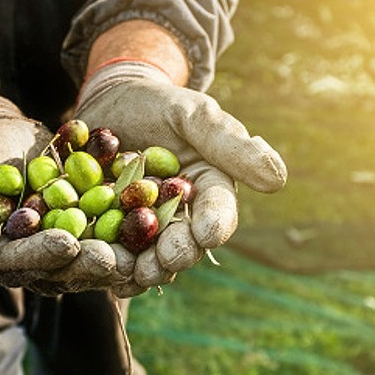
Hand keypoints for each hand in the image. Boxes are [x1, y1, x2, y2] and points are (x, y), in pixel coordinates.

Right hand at [0, 93, 139, 294]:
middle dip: (89, 264)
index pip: (21, 262)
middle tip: (114, 259)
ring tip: (141, 250)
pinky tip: (153, 222)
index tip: (66, 245)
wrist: (1, 134)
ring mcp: (64, 246)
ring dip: (118, 255)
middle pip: (64, 269)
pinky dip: (131, 228)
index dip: (43, 255)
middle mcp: (34, 260)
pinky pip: (111, 232)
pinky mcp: (88, 229)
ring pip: (93, 257)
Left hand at [74, 60, 286, 287]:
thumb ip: (229, 143)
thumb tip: (277, 179)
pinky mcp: (109, 230)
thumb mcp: (194, 114)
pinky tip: (97, 269)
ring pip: (147, 256)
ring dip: (140, 268)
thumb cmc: (159, 103)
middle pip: (184, 244)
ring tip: (129, 272)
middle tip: (165, 261)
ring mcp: (144, 227)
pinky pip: (111, 251)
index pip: (219, 213)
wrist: (111, 102)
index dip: (215, 225)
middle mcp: (180, 217)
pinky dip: (105, 262)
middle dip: (176, 255)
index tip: (208, 234)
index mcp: (209, 191)